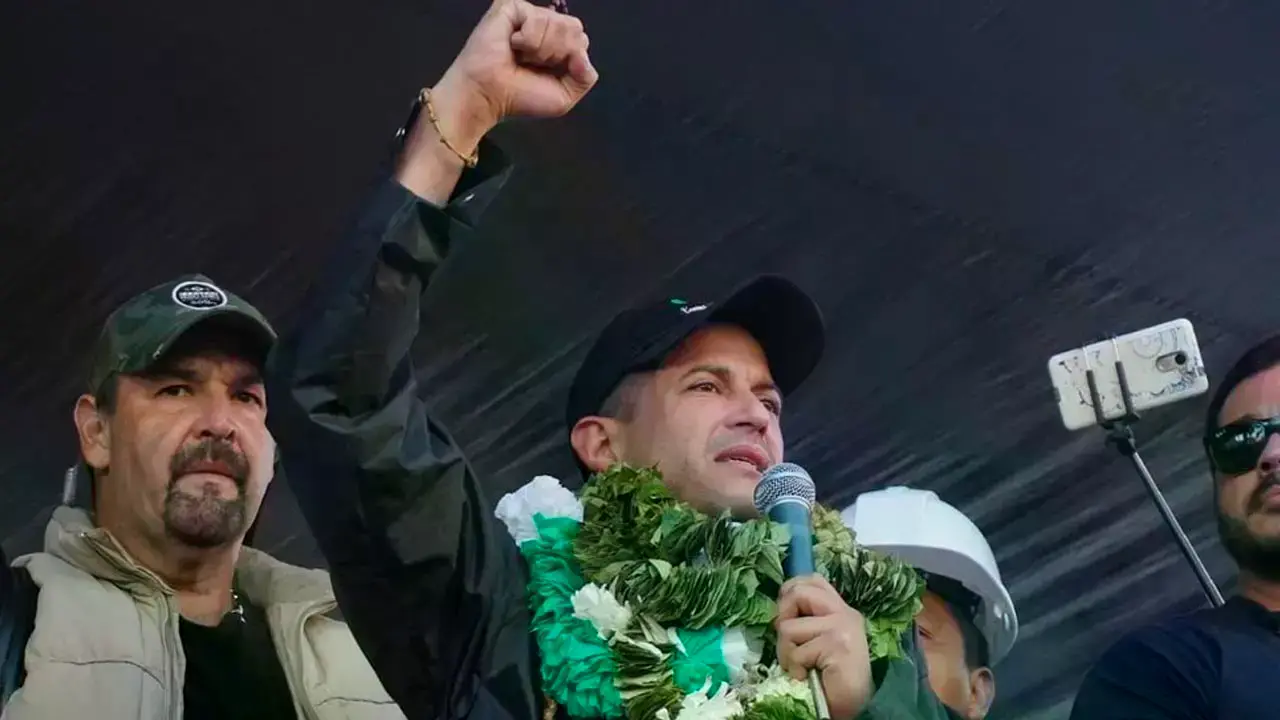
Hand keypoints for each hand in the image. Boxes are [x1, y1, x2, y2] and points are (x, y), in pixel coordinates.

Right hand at [432, 0, 597, 146]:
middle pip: (575, 29)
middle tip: (533, 64)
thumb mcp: (565, 97)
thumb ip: (586, 77)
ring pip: (559, 24)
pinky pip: (538, 18)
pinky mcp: (512, 8)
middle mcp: (544, 27)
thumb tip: (583, 55)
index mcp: (558, 45)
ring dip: (541, 49)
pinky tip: (513, 46)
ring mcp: (528, 16)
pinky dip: (529, 39)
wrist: (489, 96)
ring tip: (520, 56)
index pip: (582, 41)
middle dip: (558, 53)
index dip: (570, 61)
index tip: (546, 73)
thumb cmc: (519, 98)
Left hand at [775, 575, 873, 719]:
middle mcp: (844, 613)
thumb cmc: (831, 675)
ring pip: (788, 626)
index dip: (791, 590)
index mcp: (841, 609)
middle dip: (783, 617)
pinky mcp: (837, 643)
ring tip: (801, 666)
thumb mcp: (819, 639)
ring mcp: (842, 626)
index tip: (786, 614)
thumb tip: (781, 605)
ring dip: (786, 652)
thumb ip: (809, 619)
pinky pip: (795, 652)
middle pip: (797, 592)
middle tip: (790, 641)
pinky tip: (807, 676)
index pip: (813, 580)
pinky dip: (794, 668)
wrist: (852, 704)